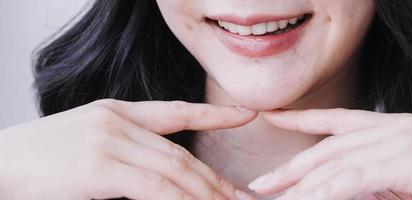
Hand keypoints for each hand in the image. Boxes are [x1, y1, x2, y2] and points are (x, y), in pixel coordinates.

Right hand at [0, 99, 257, 199]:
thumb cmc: (39, 160)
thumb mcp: (86, 141)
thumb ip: (125, 149)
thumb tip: (160, 175)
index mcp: (116, 111)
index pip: (176, 110)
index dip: (214, 113)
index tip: (246, 115)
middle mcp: (117, 121)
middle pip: (181, 154)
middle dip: (215, 179)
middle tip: (243, 196)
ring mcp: (108, 141)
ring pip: (174, 170)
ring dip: (205, 193)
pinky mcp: (99, 166)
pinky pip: (153, 187)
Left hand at [248, 108, 411, 199]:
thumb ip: (380, 177)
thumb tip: (346, 187)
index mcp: (391, 126)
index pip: (336, 119)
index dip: (302, 117)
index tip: (273, 117)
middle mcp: (390, 129)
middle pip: (327, 145)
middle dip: (292, 166)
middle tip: (262, 184)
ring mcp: (399, 142)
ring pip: (336, 162)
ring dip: (303, 183)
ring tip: (275, 197)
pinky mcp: (408, 161)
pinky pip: (356, 178)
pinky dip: (329, 190)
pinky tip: (309, 199)